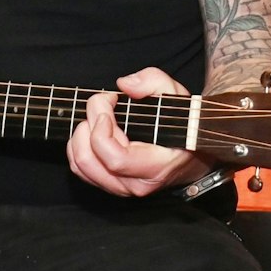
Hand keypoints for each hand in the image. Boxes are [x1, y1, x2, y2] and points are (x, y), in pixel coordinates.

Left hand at [66, 67, 212, 197]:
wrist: (191, 155)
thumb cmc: (183, 127)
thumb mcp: (175, 95)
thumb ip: (153, 82)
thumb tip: (126, 86)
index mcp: (155, 167)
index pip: (115, 159)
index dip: (102, 130)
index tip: (109, 104)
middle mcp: (134, 184)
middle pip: (89, 160)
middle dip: (88, 124)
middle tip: (104, 104)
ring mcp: (120, 188)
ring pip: (80, 166)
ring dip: (82, 134)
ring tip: (99, 116)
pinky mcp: (109, 185)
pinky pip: (80, 168)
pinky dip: (79, 145)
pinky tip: (94, 129)